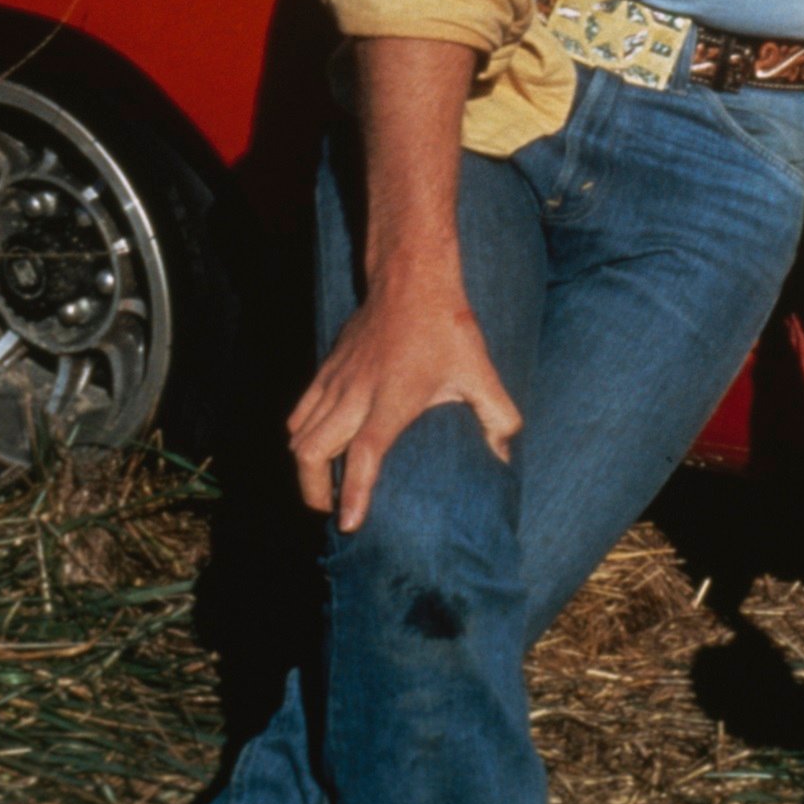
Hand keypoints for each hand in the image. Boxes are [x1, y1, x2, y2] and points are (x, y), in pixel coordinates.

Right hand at [287, 258, 522, 532]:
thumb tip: (505, 455)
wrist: (411, 278)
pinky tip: (317, 447)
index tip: (347, 524)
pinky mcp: (326, 369)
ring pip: (298, 434)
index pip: (366, 453)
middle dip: (315, 492)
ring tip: (323, 488)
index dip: (355, 491)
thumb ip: (497, 415)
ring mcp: (336, 380)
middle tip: (332, 511)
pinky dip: (300, 436)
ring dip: (306, 467)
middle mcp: (356, 393)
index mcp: (394, 398)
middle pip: (313, 452)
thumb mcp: (480, 370)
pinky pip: (299, 412)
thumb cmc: (447, 326)